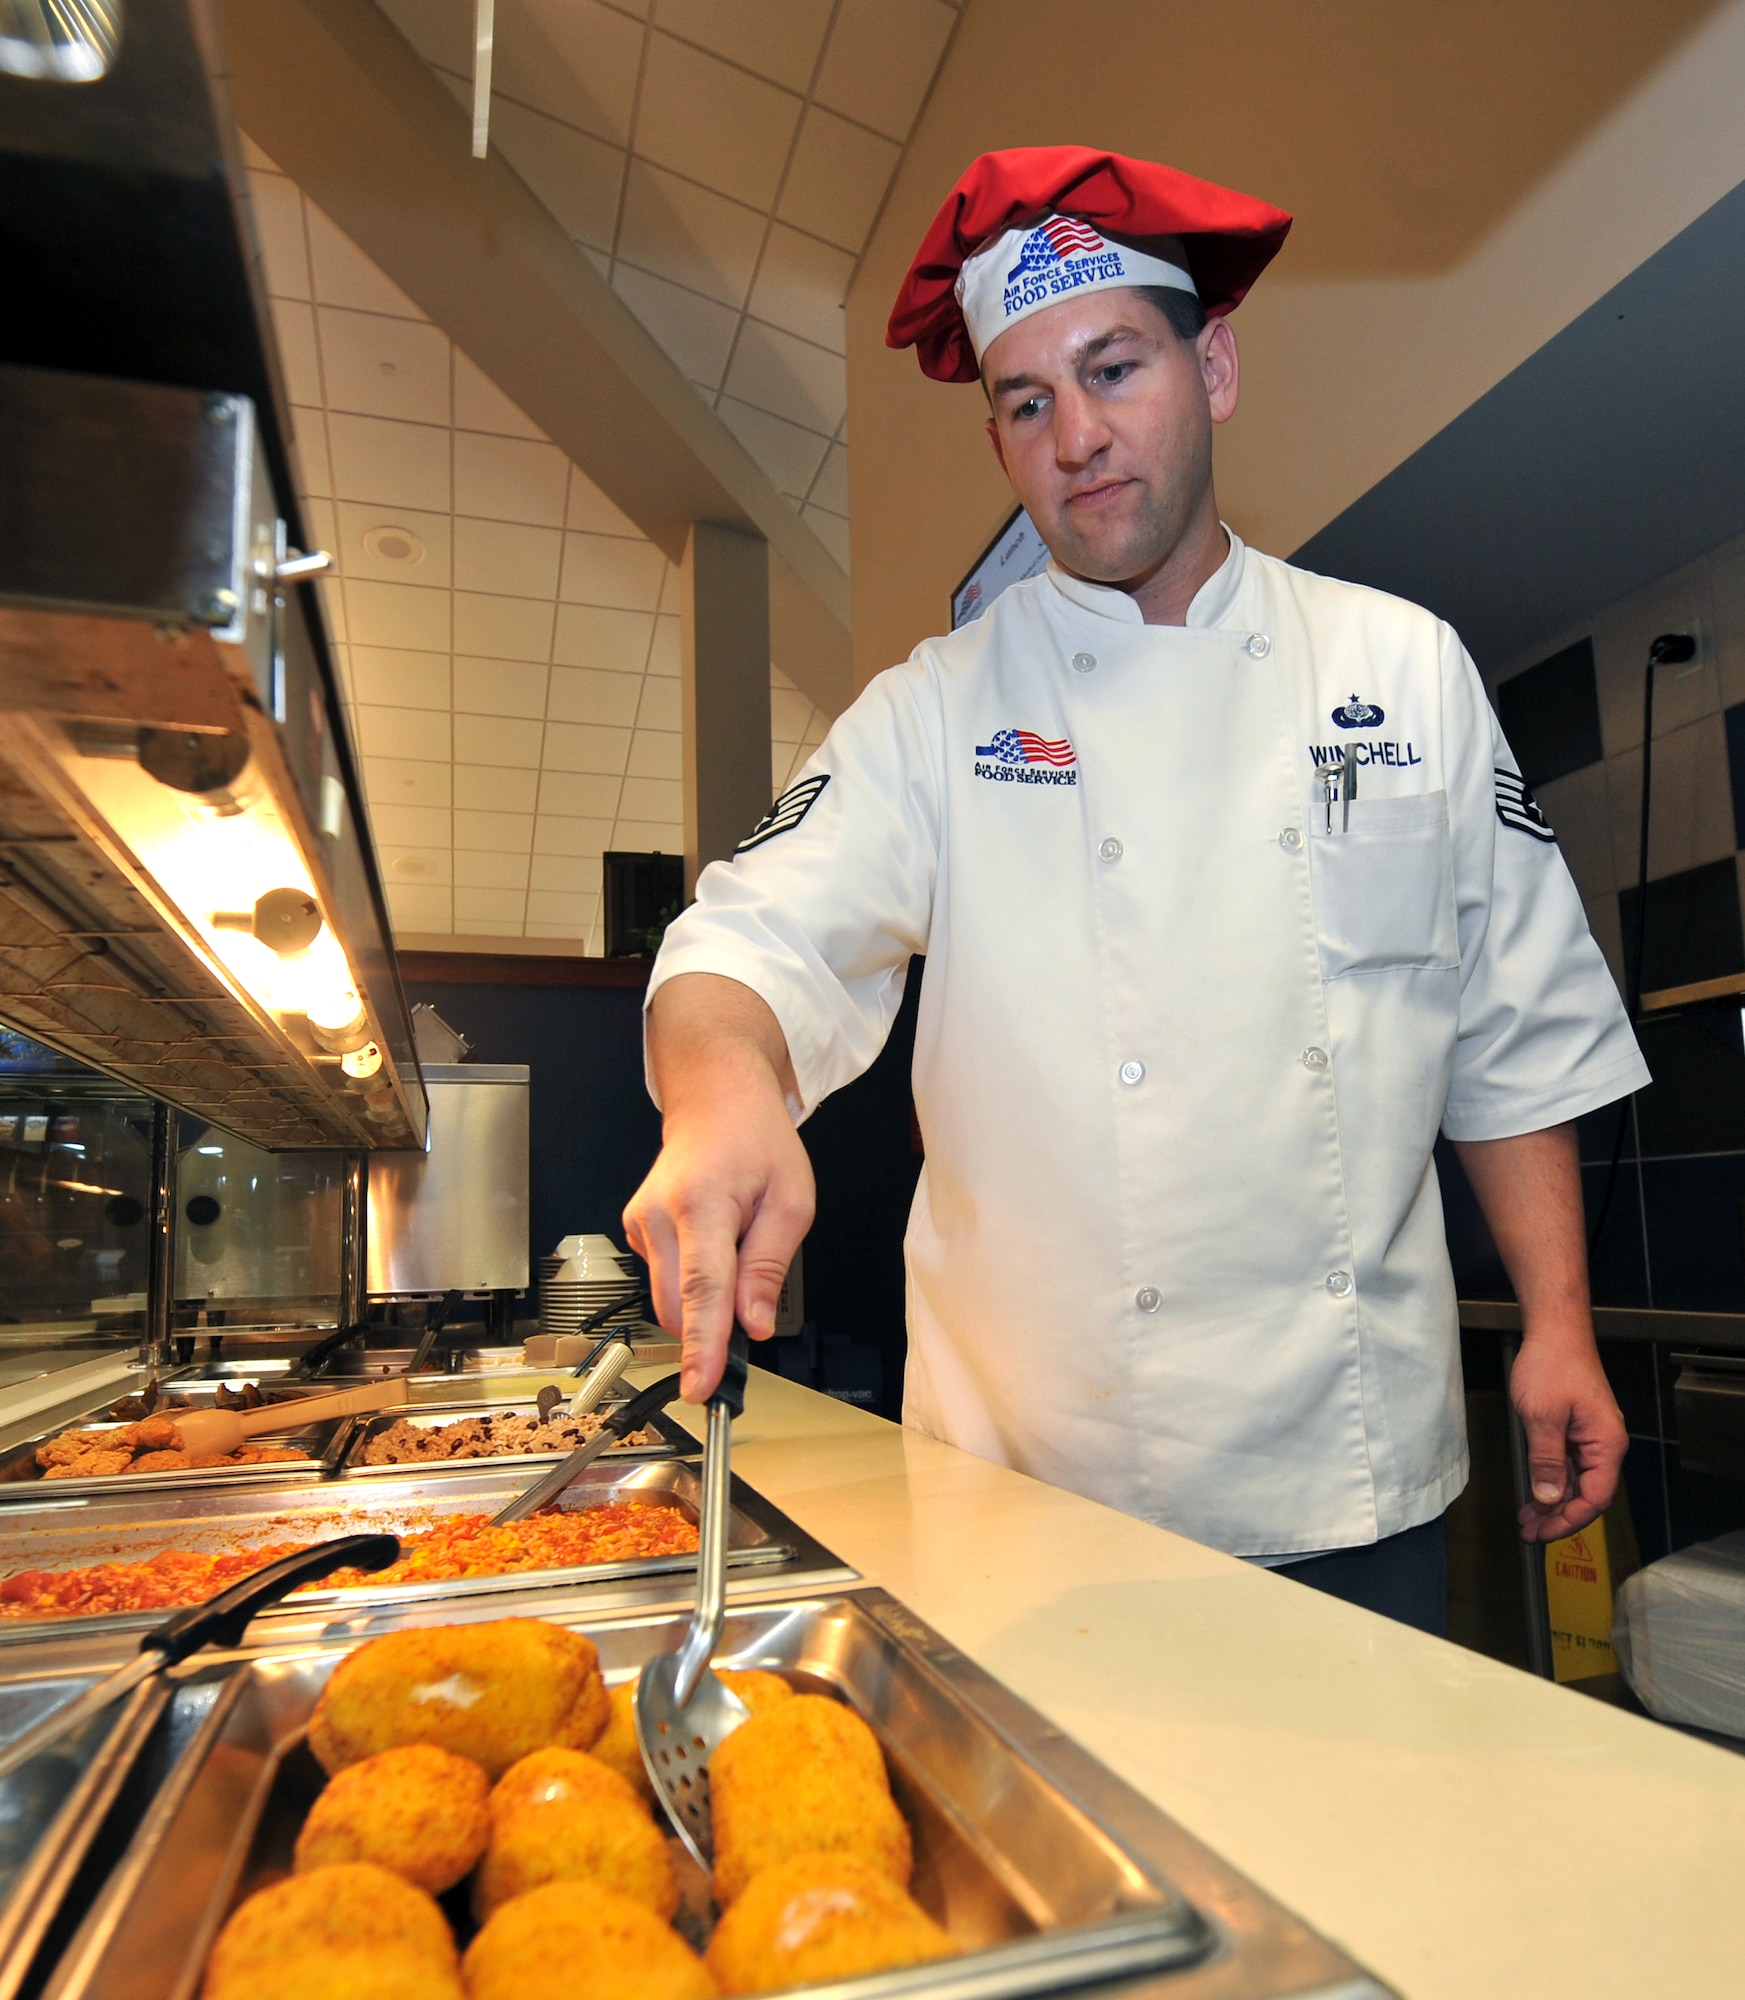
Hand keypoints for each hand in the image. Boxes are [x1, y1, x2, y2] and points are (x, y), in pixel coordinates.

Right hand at [625, 976, 813, 1403]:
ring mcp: (640, 1223)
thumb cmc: (757, 1142)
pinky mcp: (635, 1230)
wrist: (714, 1099)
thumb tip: (752, 1325)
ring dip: (705, 1299)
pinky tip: (712, 1240)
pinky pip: (666, 1280)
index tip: (701, 1386)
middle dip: (714, 1325)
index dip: (704, 1345)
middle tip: (754, 1299)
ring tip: (736, 1245)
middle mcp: (659, 1216)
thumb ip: (769, 1267)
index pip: (703, 1289)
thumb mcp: (791, 1201)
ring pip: (670, 1300)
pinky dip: (692, 1280)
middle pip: (680, 1307)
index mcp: (702, 1204)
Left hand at [1508, 1332, 1626, 1542]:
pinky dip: (1551, 1481)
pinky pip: (1568, 1465)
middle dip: (1558, 1516)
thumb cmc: (1552, 1366)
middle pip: (1587, 1494)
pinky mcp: (1577, 1430)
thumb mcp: (1542, 1417)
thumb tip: (1549, 1499)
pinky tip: (1534, 1493)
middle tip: (1529, 1532)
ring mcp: (1591, 1437)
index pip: (1595, 1497)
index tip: (1543, 1532)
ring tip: (1527, 1519)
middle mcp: (1604, 1445)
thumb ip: (1546, 1461)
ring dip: (1552, 1502)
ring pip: (1575, 1482)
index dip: (1569, 1520)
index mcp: (1606, 1445)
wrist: (1555, 1332)